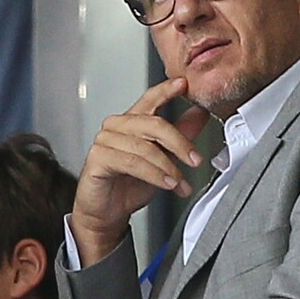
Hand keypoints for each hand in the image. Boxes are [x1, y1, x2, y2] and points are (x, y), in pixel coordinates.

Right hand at [71, 77, 209, 264]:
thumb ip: (180, 134)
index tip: (184, 84)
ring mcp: (105, 140)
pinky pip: (133, 162)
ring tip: (181, 182)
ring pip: (146, 147)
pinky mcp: (98, 158)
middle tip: (196, 160)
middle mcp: (117, 126)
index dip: (167, 90)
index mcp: (132, 121)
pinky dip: (154, 174)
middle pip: (154, 124)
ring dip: (169, 167)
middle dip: (180, 143)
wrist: (108, 214)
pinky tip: (167, 183)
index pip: (150, 98)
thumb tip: (200, 113)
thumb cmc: (130, 185)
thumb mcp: (164, 159)